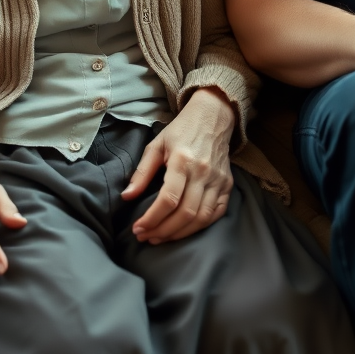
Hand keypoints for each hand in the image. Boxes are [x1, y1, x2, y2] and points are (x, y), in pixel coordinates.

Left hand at [122, 87, 235, 244]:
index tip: (138, 228)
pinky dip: (201, 226)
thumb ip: (142, 172)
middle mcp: (203, 172)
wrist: (212, 116)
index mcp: (183, 160)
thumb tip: (127, 197)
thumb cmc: (181, 131)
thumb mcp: (156, 145)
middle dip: (163, 230)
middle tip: (146, 237)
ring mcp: (218, 179)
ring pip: (202, 218)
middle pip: (185, 213)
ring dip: (180, 234)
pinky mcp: (228, 184)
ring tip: (161, 237)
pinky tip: (184, 230)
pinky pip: (217, 213)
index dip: (152, 218)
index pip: (168, 199)